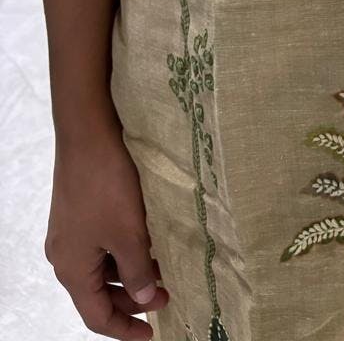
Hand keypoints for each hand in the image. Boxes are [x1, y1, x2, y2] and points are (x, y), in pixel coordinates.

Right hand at [44, 117, 170, 338]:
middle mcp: (65, 254)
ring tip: (165, 268)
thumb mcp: (129, 233)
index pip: (95, 315)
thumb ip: (138, 271)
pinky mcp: (80, 210)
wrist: (89, 132)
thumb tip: (147, 300)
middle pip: (98, 292)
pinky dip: (125, 249)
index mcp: (71, 268)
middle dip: (133, 298)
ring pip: (102, 266)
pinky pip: (102, 243)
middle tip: (169, 294)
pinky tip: (150, 241)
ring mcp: (71, 231)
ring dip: (131, 272)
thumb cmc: (107, 185)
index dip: (124, 328)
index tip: (152, 334)